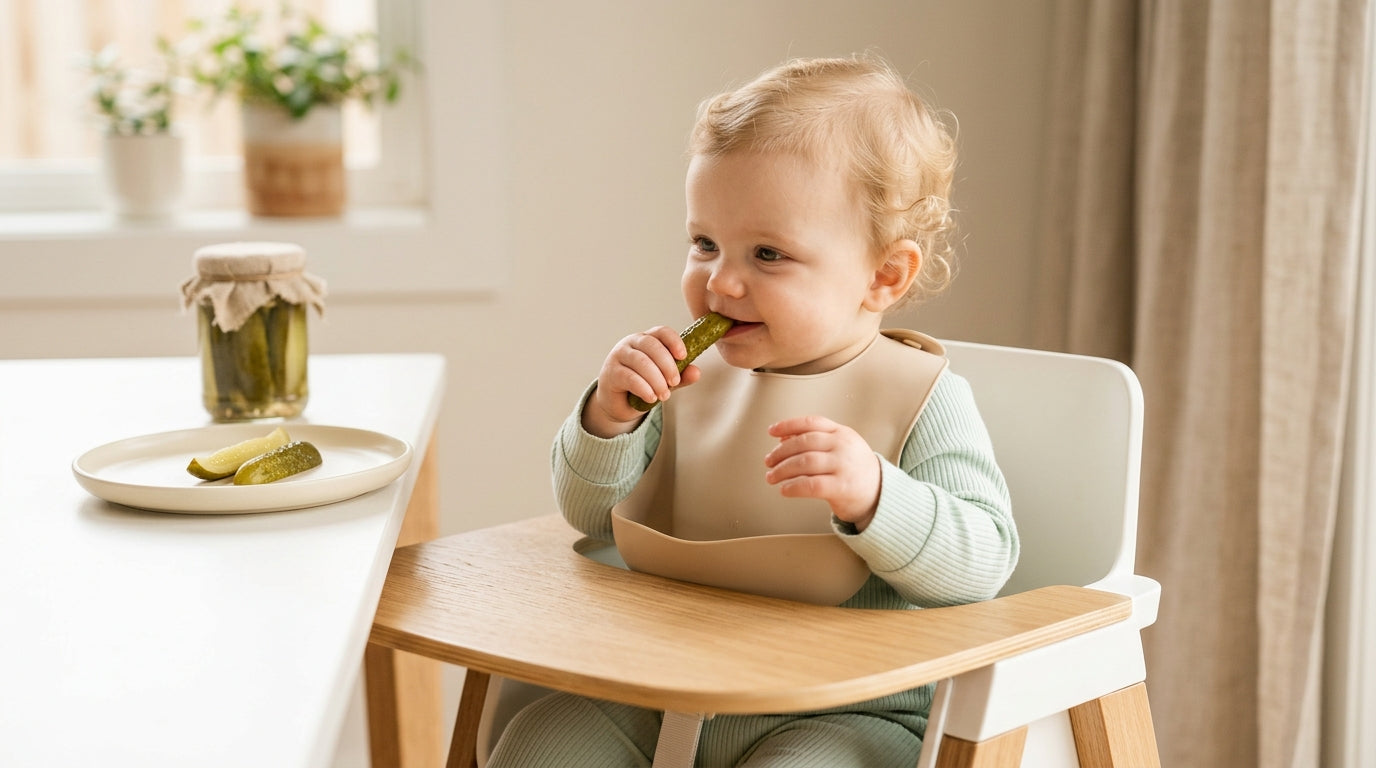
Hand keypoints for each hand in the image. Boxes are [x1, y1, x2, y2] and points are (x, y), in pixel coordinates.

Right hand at [581, 325, 702, 437]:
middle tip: (675, 382)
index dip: (674, 341)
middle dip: (667, 365)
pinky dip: (644, 388)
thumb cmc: (642, 386)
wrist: (617, 404)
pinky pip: (629, 377)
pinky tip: (651, 398)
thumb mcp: (665, 381)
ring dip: (657, 380)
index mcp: (647, 340)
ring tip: (664, 395)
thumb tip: (696, 372)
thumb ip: (680, 376)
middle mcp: (631, 343)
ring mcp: (618, 356)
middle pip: (652, 346)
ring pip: (641, 362)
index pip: (662, 332)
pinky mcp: (611, 373)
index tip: (683, 356)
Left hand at [764, 416, 881, 530]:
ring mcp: (844, 466)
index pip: (811, 423)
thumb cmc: (854, 469)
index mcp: (842, 432)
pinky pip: (811, 485)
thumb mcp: (840, 447)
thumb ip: (815, 440)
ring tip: (771, 477)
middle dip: (781, 452)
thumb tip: (782, 437)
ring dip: (782, 470)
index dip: (788, 425)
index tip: (771, 431)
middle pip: (804, 443)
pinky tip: (784, 490)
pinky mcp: (842, 487)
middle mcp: (843, 446)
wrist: (880, 493)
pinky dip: (793, 487)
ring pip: (805, 463)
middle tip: (768, 461)